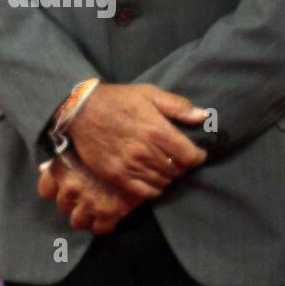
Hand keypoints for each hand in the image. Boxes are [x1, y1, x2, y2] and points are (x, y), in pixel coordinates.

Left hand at [37, 151, 142, 234]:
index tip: (64, 188)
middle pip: (63, 206)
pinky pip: (99, 228)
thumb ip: (60, 158)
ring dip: (85, 215)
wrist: (136, 147)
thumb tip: (42, 168)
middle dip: (73, 203)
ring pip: (77, 221)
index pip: (46, 191)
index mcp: (60, 169)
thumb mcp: (78, 145)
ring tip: (97, 204)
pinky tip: (109, 214)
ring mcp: (88, 201)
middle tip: (87, 194)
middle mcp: (71, 186)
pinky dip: (103, 224)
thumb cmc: (105, 141)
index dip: (56, 191)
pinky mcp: (108, 212)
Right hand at [65, 81, 207, 196]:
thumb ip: (178, 106)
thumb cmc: (117, 100)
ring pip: (163, 182)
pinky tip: (153, 178)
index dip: (198, 157)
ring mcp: (130, 165)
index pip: (190, 156)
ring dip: (168, 176)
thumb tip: (203, 116)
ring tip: (165, 167)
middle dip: (182, 166)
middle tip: (178, 159)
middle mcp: (145, 151)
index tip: (196, 154)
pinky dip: (154, 189)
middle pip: (177, 170)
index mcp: (157, 130)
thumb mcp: (149, 93)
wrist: (81, 111)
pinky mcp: (117, 175)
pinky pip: (145, 192)